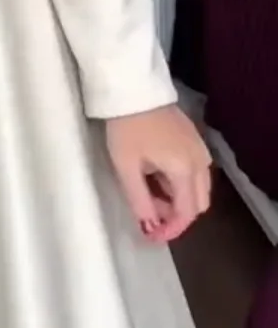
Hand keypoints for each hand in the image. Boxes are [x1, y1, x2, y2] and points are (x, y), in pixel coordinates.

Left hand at [105, 106, 211, 243]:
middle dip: (176, 216)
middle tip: (149, 217)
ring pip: (198, 189)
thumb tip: (149, 227)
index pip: (187, 213)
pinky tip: (156, 178)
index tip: (152, 237)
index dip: (171, 230)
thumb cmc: (126, 129)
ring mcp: (201, 150)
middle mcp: (200, 162)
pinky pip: (195, 173)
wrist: (134, 90)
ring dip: (178, 200)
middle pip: (199, 203)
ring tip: (148, 196)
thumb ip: (140, 201)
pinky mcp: (195, 141)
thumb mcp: (127, 169)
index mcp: (185, 170)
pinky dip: (180, 184)